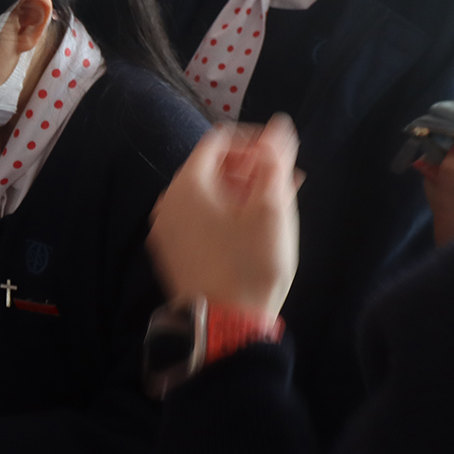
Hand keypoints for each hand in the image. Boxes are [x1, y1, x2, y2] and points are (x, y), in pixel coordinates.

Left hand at [147, 115, 300, 323]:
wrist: (224, 326)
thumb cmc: (250, 264)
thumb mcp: (272, 208)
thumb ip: (275, 161)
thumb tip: (280, 127)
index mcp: (186, 185)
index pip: (219, 140)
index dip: (255, 141)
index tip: (283, 156)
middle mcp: (167, 203)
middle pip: (212, 168)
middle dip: (252, 168)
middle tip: (288, 182)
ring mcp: (166, 230)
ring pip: (208, 195)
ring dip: (245, 192)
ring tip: (280, 204)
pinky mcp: (173, 254)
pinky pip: (200, 220)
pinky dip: (228, 214)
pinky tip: (256, 228)